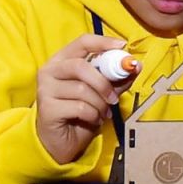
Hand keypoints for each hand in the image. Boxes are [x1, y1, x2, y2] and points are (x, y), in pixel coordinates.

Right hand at [35, 34, 136, 164]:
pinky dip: (93, 115)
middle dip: (103, 82)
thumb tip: (136, 66)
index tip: (122, 46)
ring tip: (103, 112)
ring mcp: (45, 89)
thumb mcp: (102, 92)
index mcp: (62, 60)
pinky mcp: (47, 108)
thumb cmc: (80, 112)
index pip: (82, 42)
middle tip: (114, 98)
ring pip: (82, 89)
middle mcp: (50, 71)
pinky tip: (93, 119)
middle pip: (80, 66)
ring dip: (100, 103)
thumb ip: (116, 78)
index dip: (103, 42)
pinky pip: (79, 107)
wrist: (61, 141)